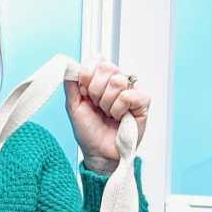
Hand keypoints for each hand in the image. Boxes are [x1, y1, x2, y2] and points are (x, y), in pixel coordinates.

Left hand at [63, 54, 150, 169]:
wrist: (98, 152)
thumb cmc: (88, 131)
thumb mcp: (73, 106)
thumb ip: (70, 84)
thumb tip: (69, 65)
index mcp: (101, 79)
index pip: (97, 59)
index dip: (87, 74)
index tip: (84, 92)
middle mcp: (117, 81)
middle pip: (107, 67)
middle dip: (95, 91)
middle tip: (97, 106)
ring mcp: (131, 90)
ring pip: (118, 81)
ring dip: (107, 103)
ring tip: (108, 114)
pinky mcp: (142, 103)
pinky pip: (130, 95)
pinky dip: (119, 108)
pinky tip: (119, 117)